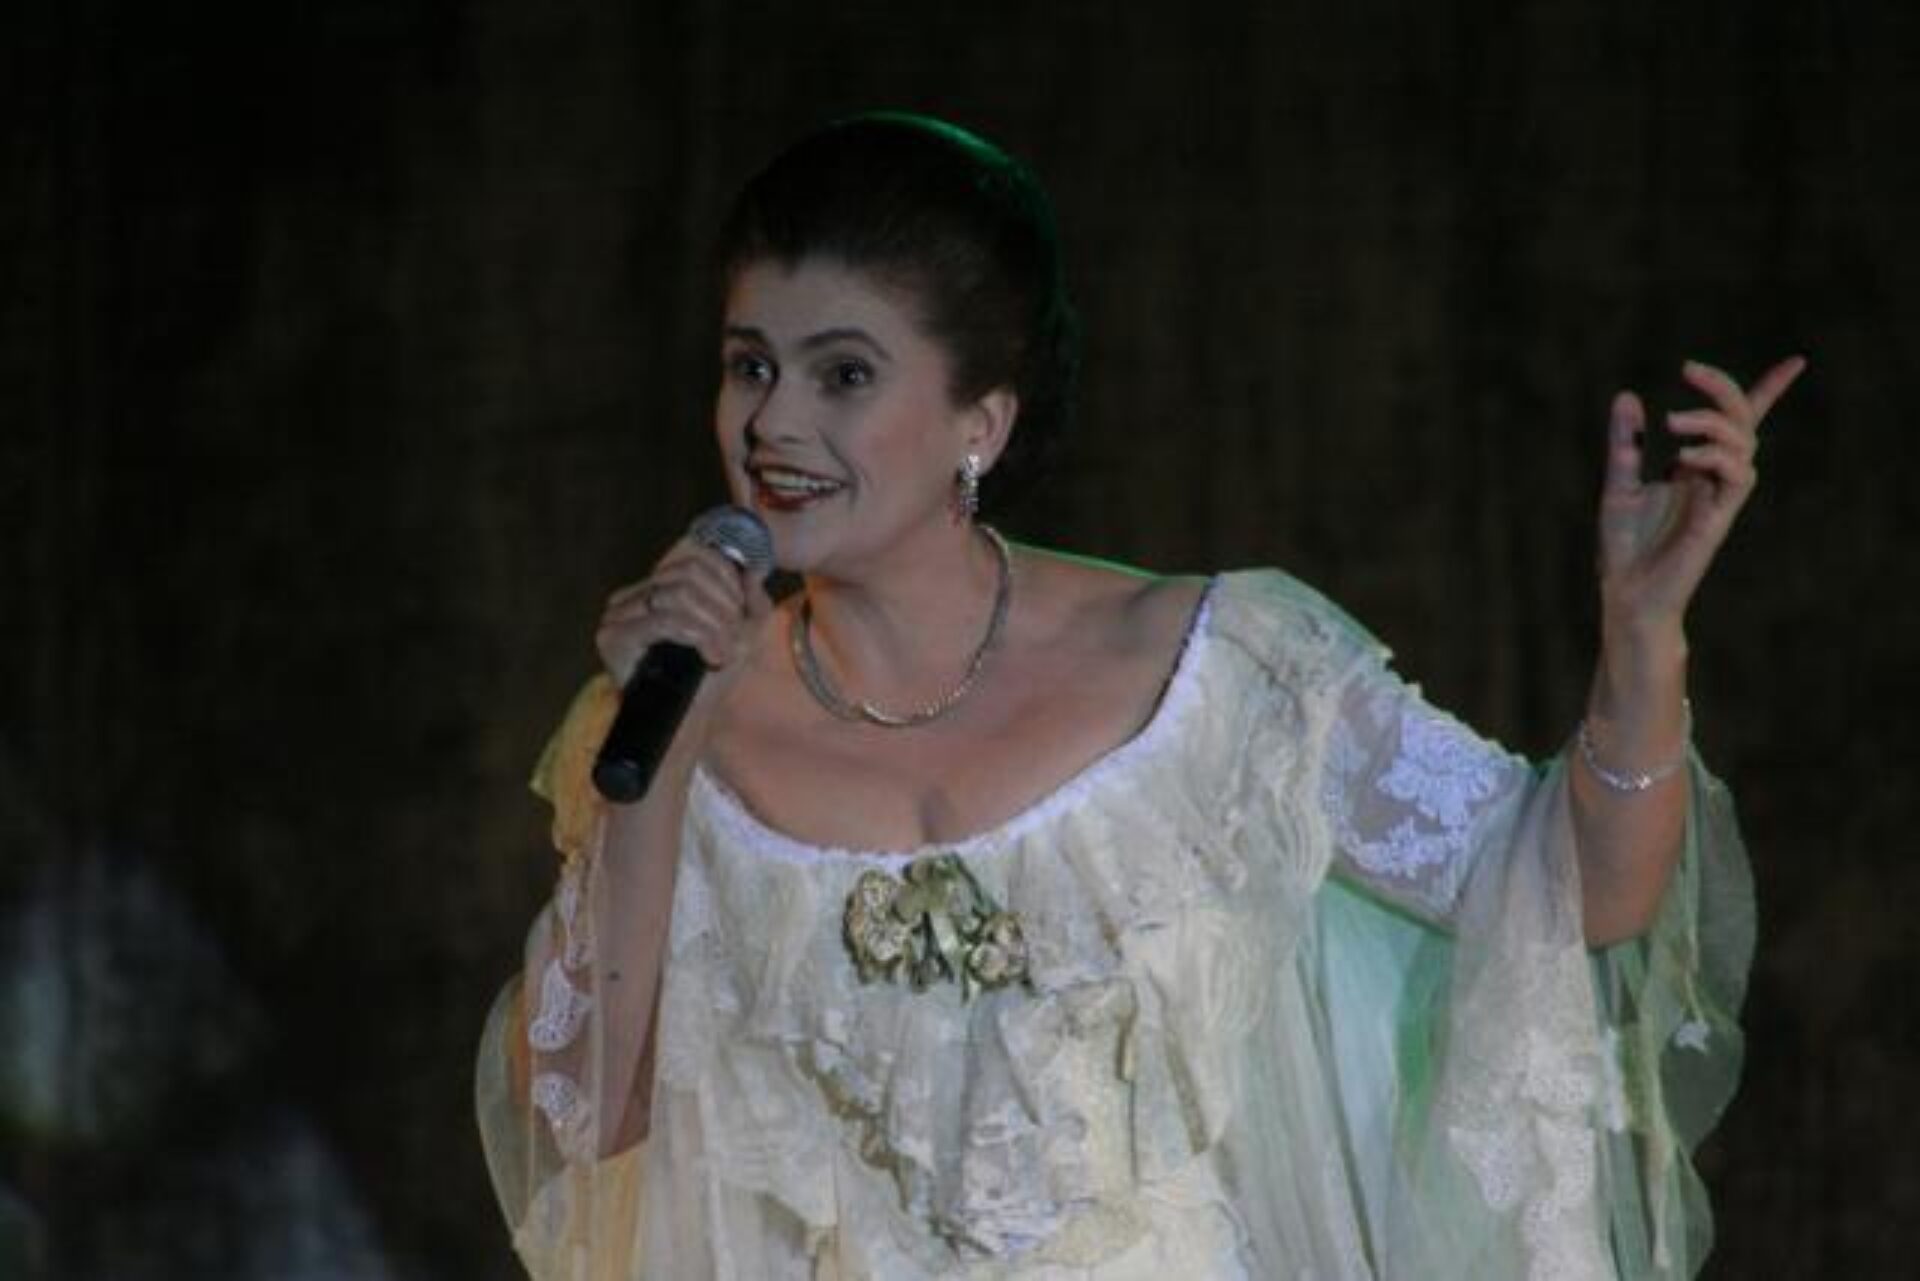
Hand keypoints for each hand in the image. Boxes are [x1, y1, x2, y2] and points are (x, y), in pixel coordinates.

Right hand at [596, 539, 772, 687]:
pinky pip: (665, 620)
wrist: (687, 723)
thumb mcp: (743, 635)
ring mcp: (618, 614)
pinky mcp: (613, 637)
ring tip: (724, 651)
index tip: (739, 615)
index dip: (726, 581)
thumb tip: (752, 572)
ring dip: (713, 623)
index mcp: (658, 588)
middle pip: (688, 573)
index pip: (695, 558)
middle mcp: (633, 595)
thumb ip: (753, 602)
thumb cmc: (710, 679)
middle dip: (722, 605)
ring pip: (678, 594)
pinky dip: (699, 636)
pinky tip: (712, 656)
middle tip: (734, 639)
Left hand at [1597, 355, 1806, 633]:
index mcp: (1695, 468)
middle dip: (1724, 389)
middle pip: (1742, 422)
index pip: (1738, 423)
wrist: (1627, 594)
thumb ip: (1626, 442)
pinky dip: (1716, 458)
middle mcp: (1713, 479)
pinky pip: (1738, 479)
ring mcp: (1719, 498)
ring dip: (1713, 423)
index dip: (1769, 391)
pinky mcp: (1718, 520)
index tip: (1798, 362)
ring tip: (1673, 422)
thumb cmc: (1625, 545)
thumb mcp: (1618, 481)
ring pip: (1744, 446)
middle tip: (1688, 368)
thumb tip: (1627, 394)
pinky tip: (1682, 458)